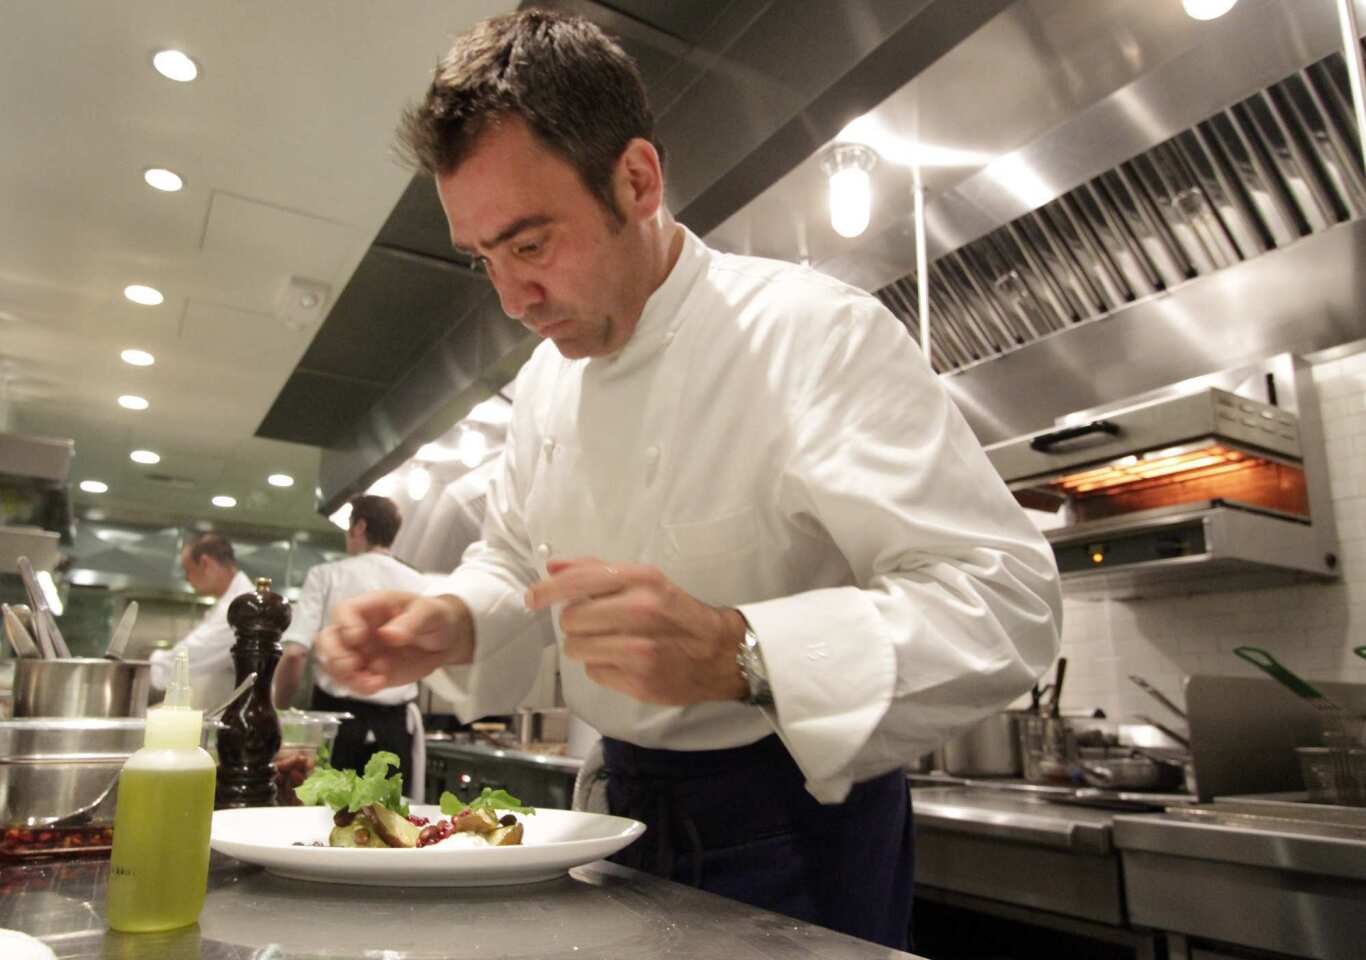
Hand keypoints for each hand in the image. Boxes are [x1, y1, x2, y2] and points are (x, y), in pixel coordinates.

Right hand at [315, 591, 473, 695]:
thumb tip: (388, 635)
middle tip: (353, 666)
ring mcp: (361, 652)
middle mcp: (358, 629)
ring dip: (346, 677)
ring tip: (373, 683)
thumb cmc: (435, 616)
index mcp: (370, 607)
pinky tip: (378, 685)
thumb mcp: (428, 612)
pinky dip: (359, 687)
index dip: (344, 624)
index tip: (358, 637)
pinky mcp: (368, 672)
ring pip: (334, 665)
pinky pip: (352, 682)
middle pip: (327, 639)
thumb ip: (410, 622)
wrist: (447, 640)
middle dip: (334, 655)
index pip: (343, 611)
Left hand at [525, 557, 747, 705]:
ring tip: (608, 643)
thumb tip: (552, 566)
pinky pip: (594, 672)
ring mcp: (640, 649)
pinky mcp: (638, 681)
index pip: (579, 582)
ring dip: (585, 646)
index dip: (547, 591)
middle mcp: (640, 612)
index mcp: (643, 581)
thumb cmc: (677, 613)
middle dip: (575, 622)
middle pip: (571, 619)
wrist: (720, 654)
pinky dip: (602, 666)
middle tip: (594, 623)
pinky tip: (623, 660)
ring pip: (577, 648)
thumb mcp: (646, 581)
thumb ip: (598, 571)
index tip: (532, 598)